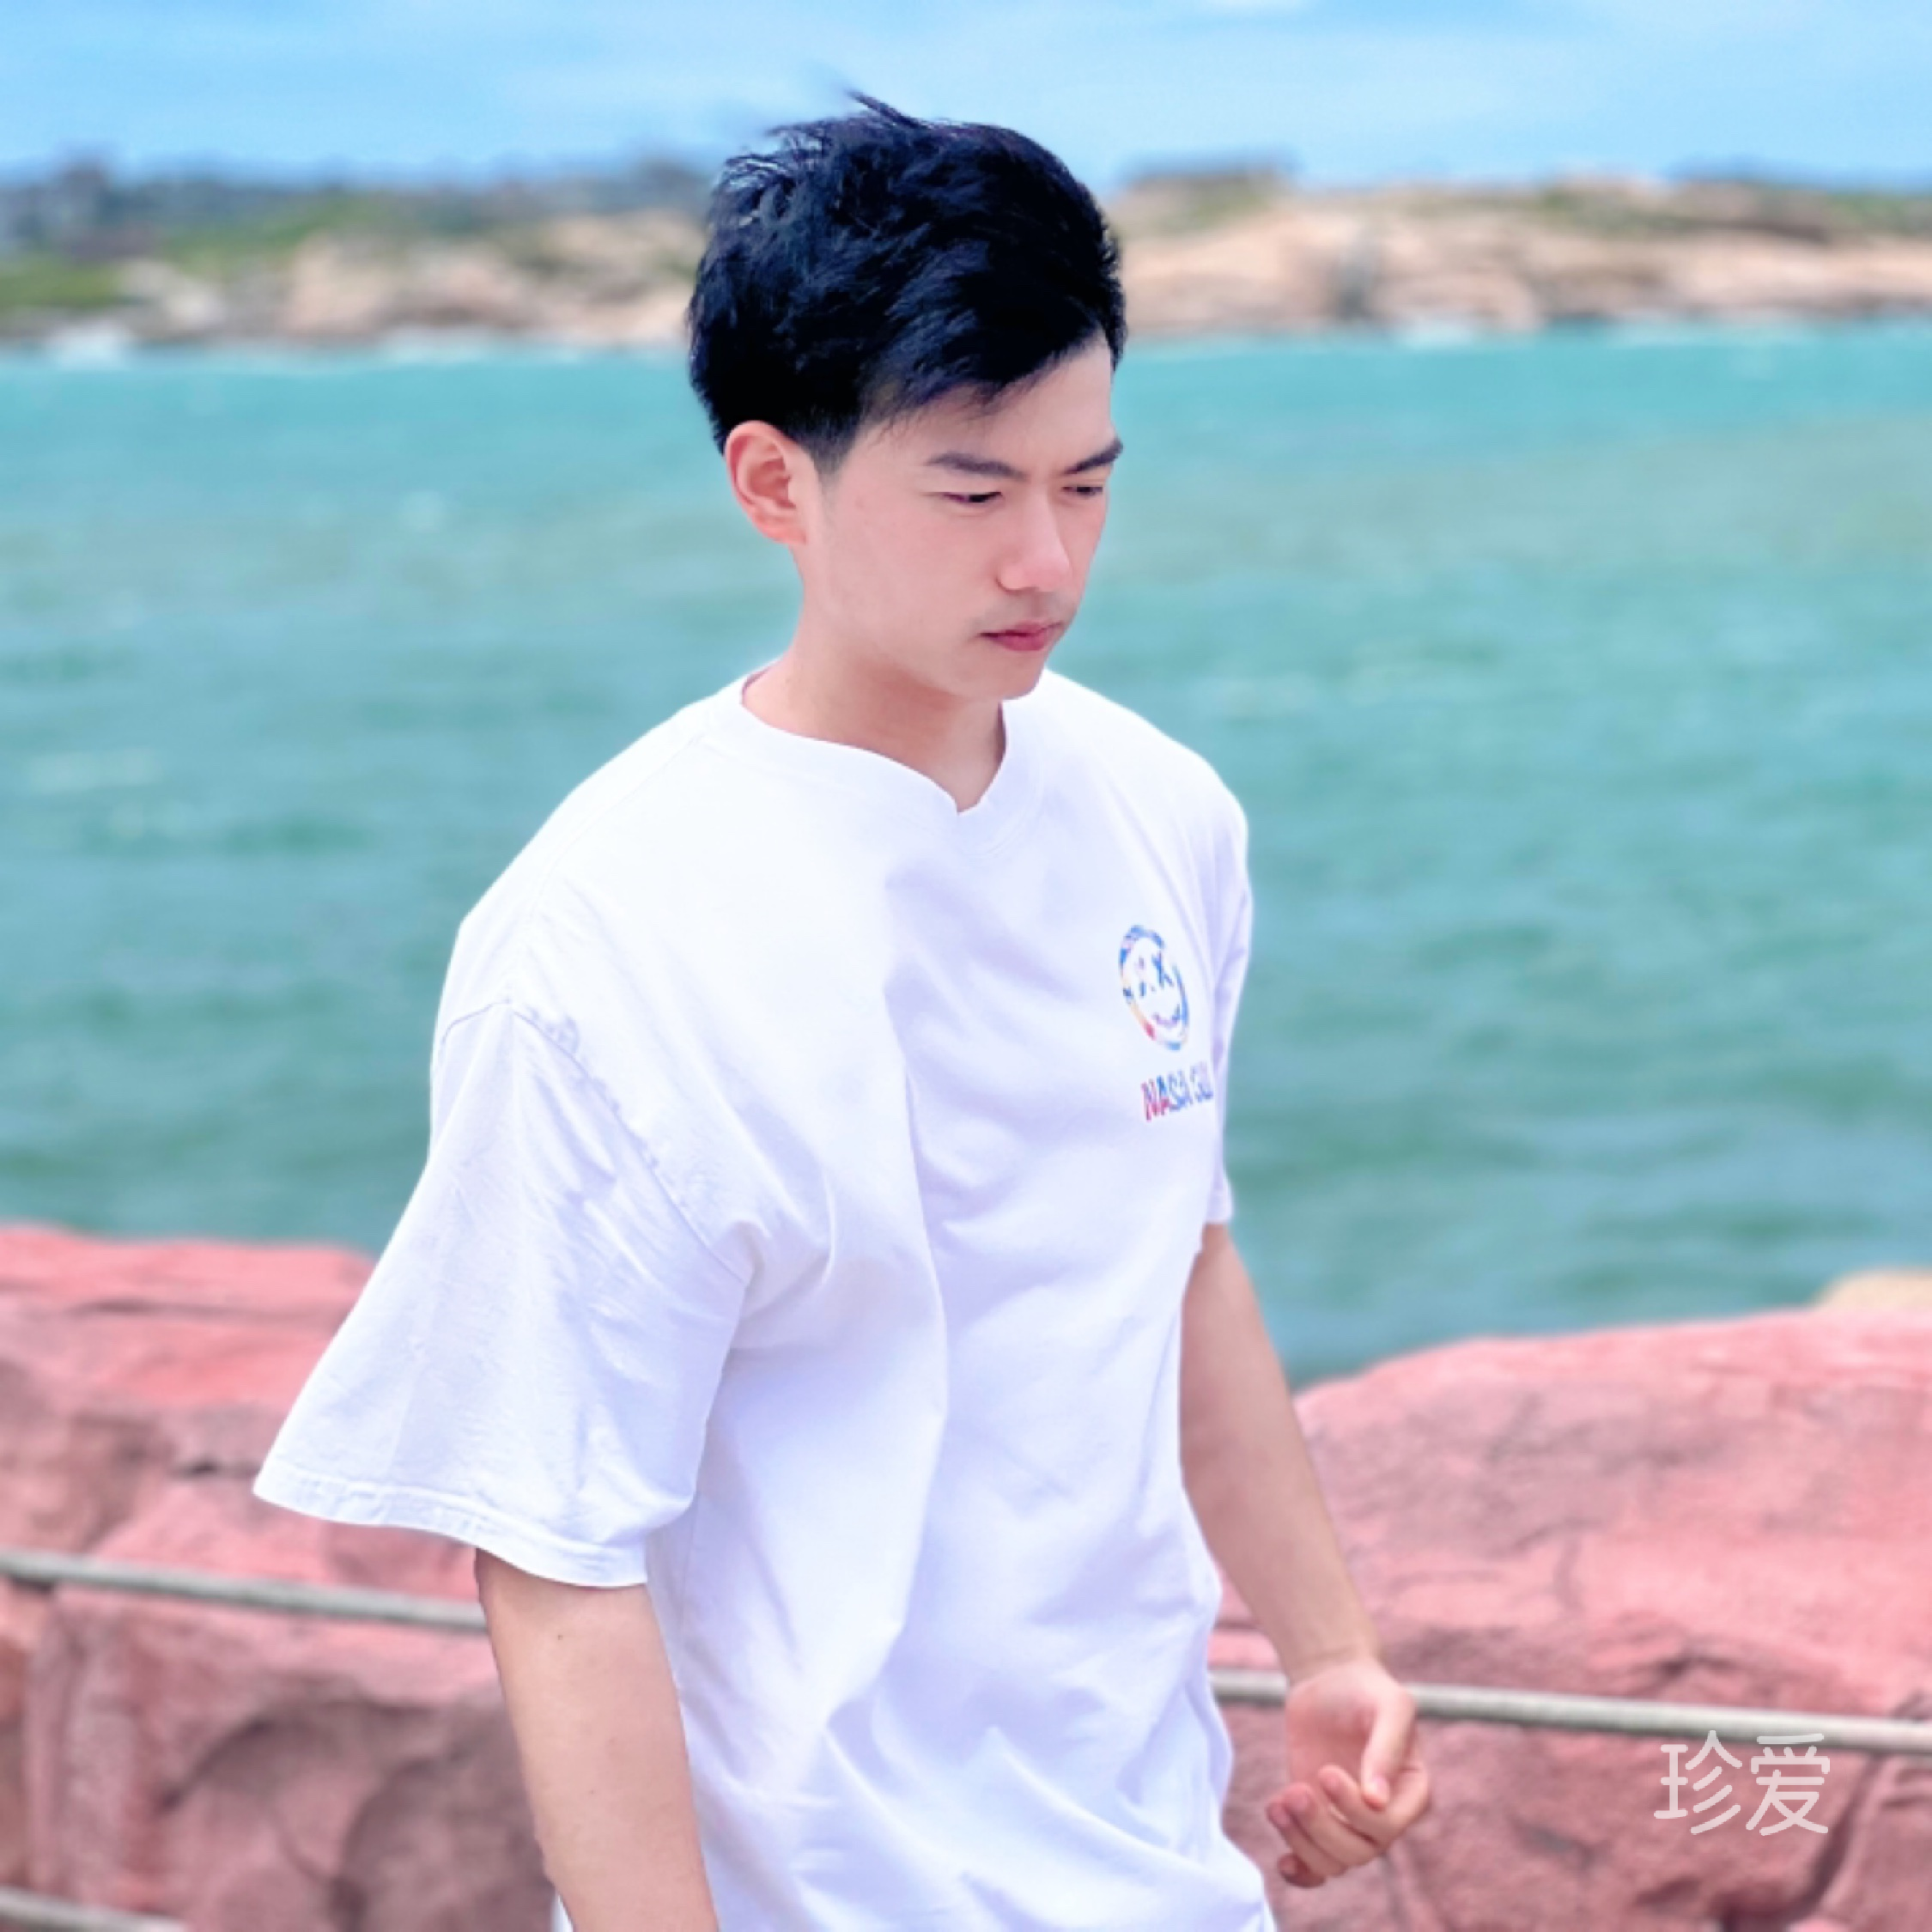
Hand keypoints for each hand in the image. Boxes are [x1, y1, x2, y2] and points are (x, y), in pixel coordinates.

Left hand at [1265, 1655, 1429, 1889]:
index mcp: (1410, 1793)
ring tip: (1278, 1803)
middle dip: (1322, 1827)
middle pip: (1358, 1852)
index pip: (1386, 1826)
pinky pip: (1316, 1867)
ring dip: (1301, 1841)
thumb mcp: (1389, 1706)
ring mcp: (1351, 1823)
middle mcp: (1385, 1817)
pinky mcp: (1321, 1820)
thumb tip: (1377, 1802)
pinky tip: (1281, 1860)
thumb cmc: (1367, 1689)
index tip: (1325, 1772)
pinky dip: (1300, 1870)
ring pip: (1334, 1863)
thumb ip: (1386, 1748)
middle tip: (1294, 1791)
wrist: (1331, 1681)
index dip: (1353, 1810)